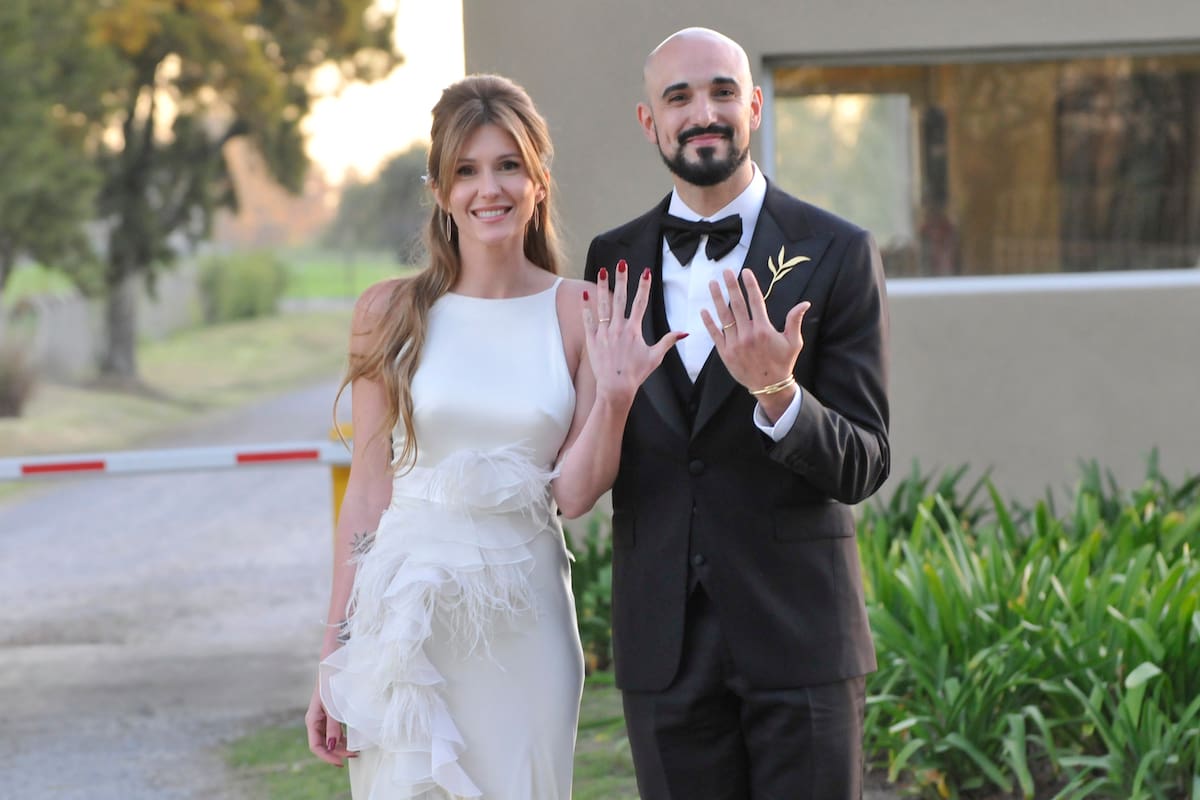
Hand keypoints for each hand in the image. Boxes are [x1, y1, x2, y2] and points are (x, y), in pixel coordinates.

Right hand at [305, 682, 354, 766]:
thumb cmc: (331, 683)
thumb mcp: (332, 706)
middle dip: (337, 752)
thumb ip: (332, 726)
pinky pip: (335, 731)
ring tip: (355, 750)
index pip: (316, 746)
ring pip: (329, 739)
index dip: (327, 757)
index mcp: (312, 720)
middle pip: (323, 744)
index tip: (340, 763)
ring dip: (341, 746)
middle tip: (354, 755)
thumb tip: (332, 746)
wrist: (333, 665)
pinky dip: (343, 737)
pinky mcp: (330, 714)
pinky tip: (351, 739)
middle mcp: (315, 721)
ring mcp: (323, 718)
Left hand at [583, 260, 685, 405]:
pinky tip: (585, 293)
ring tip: (603, 271)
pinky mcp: (592, 339)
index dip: (644, 286)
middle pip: (620, 298)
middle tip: (621, 263)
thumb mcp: (656, 357)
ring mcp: (604, 332)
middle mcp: (619, 328)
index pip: (641, 303)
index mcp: (634, 330)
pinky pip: (588, 320)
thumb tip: (685, 333)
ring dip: (603, 287)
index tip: (645, 271)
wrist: (616, 387)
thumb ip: (668, 341)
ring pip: (603, 305)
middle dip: (622, 279)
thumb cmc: (636, 373)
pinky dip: (586, 307)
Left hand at [700, 268, 809, 417]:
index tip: (745, 272)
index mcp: (763, 329)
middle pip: (737, 305)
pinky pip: (715, 334)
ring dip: (717, 298)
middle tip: (726, 271)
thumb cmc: (783, 362)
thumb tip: (805, 303)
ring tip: (712, 284)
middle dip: (731, 286)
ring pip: (724, 316)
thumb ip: (795, 321)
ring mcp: (734, 343)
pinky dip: (709, 322)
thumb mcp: (794, 342)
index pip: (755, 301)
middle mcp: (747, 334)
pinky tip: (704, 310)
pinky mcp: (725, 353)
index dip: (750, 285)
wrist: (770, 386)